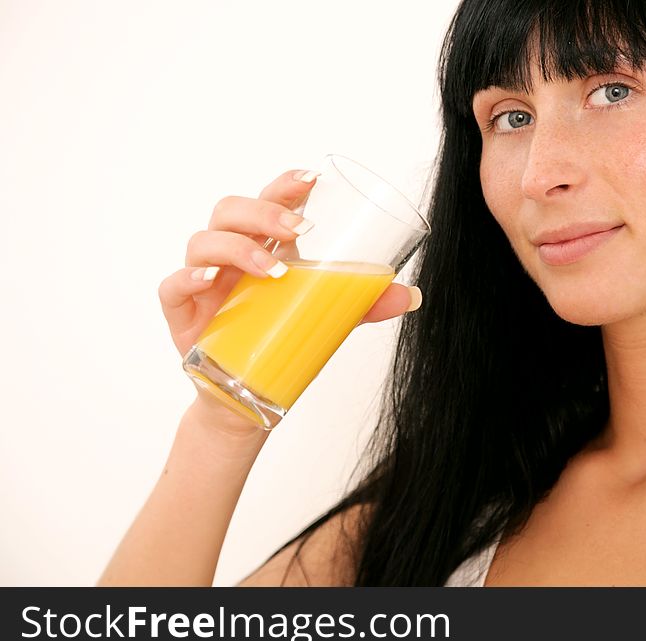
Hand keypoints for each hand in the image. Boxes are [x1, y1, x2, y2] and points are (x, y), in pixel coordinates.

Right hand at [158, 169, 421, 428]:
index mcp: (263, 245)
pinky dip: (187, 279)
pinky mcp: (182, 312)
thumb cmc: (283, 337)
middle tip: (299, 230)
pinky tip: (208, 282)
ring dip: (237, 247)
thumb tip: (413, 295)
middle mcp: (230, 255)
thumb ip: (362, 303)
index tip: (312, 181)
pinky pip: (172, 286)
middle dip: (263, 212)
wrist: (246, 393)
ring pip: (203, 242)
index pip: (268, 201)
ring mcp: (203, 281)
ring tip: (272, 269)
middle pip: (231, 211)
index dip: (283, 186)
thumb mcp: (327, 317)